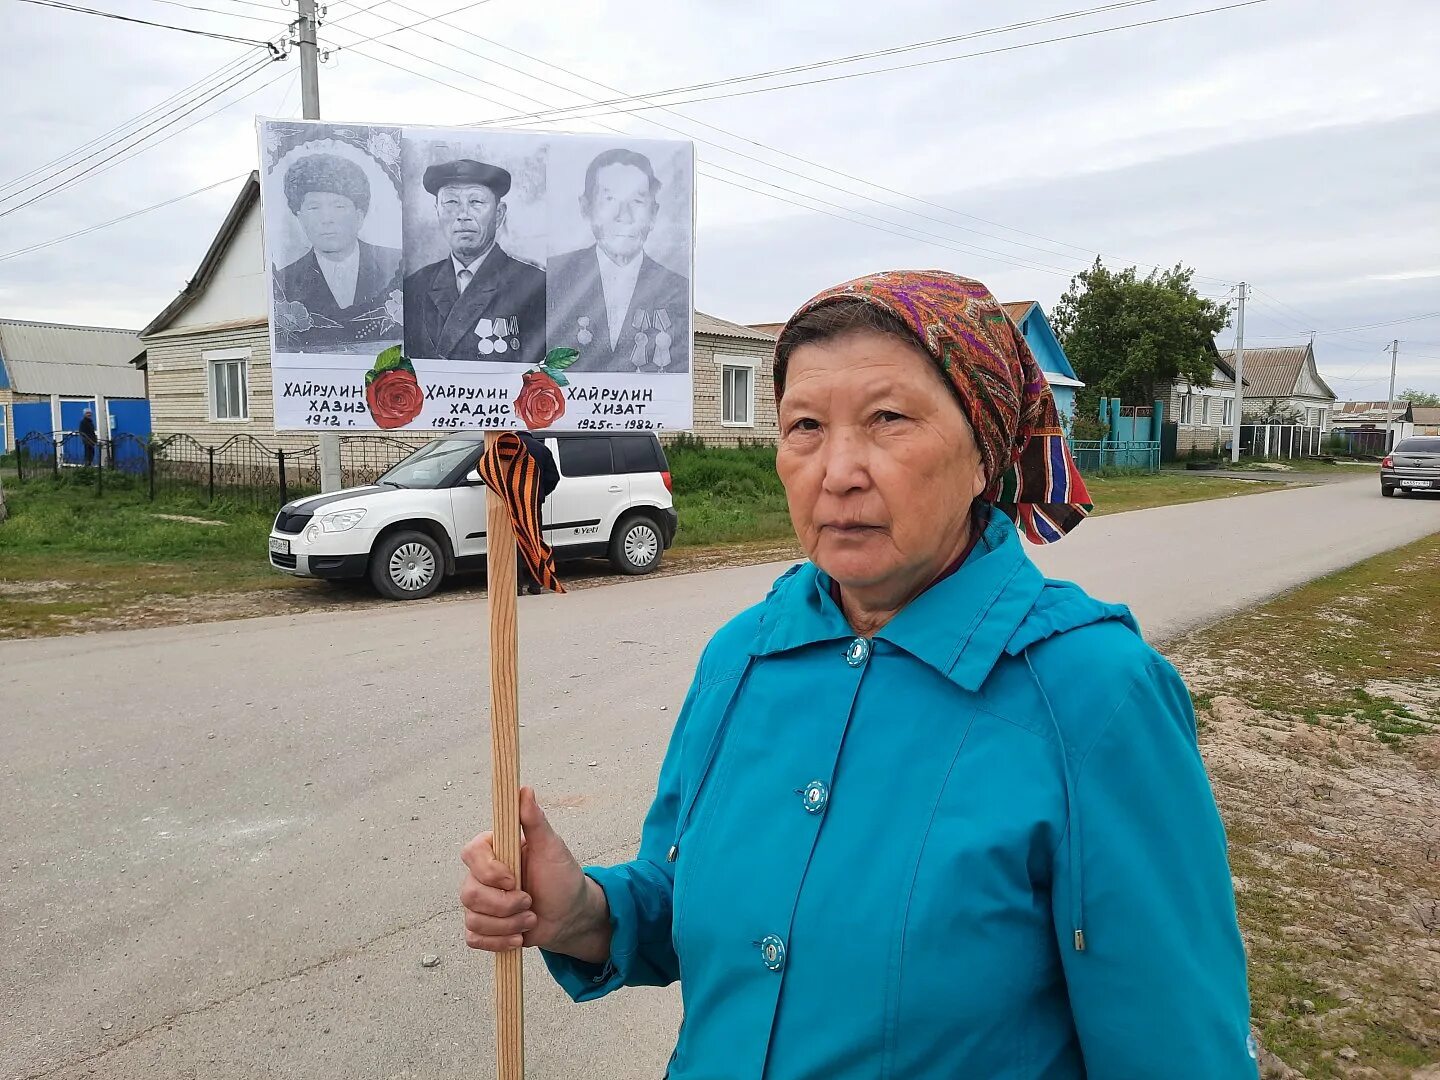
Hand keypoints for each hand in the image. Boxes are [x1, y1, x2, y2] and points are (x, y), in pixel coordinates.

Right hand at [460, 787, 610, 961]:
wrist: (570, 915)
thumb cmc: (562, 877)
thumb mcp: (552, 847)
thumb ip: (535, 820)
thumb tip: (524, 789)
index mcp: (496, 850)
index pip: (470, 853)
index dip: (488, 871)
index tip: (513, 879)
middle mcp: (483, 875)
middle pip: (469, 892)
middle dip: (504, 906)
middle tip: (530, 903)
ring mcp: (481, 902)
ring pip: (473, 918)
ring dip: (507, 925)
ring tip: (531, 918)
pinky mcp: (484, 927)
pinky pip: (474, 938)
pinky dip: (498, 942)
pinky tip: (518, 938)